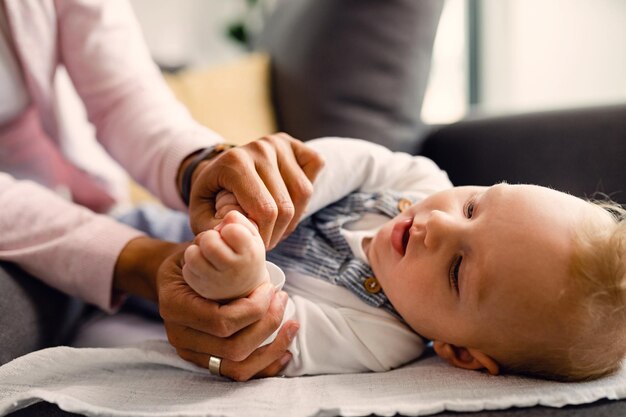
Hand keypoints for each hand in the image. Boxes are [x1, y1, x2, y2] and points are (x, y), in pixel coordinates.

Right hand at [158, 246, 298, 380]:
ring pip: (237, 367)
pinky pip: (237, 373)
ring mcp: (191, 352)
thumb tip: (243, 228)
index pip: (222, 321)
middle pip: (233, 348)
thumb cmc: (189, 257)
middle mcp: (179, 336)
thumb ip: (218, 244)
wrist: (169, 278)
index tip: (271, 288)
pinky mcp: (204, 361)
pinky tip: (286, 351)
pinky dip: (265, 365)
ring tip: (292, 324)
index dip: (254, 309)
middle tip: (283, 300)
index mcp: (175, 307)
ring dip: (272, 348)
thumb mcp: (197, 246)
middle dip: (267, 326)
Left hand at [183, 210, 267, 301]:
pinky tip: (202, 265)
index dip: (228, 228)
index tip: (230, 235)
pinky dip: (192, 264)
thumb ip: (240, 221)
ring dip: (195, 249)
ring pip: (193, 256)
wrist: (245, 288)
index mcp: (250, 254)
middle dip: (208, 236)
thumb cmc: (246, 254)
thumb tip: (226, 217)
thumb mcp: (250, 236)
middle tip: (214, 240)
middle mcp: (234, 270)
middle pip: (209, 243)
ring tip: (205, 252)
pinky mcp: (202, 289)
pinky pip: (187, 269)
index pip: (231, 230)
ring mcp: (217, 282)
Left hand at [187, 133, 323, 248]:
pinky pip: (315, 166)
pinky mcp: (294, 143)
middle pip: (286, 205)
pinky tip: (289, 201)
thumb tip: (233, 234)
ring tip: (277, 226)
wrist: (218, 169)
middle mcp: (259, 148)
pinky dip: (307, 190)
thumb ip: (214, 229)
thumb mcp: (201, 215)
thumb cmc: (212, 195)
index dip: (265, 236)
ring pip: (304, 191)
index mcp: (235, 162)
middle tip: (268, 240)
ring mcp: (278, 143)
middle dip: (279, 231)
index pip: (265, 210)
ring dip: (294, 217)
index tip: (256, 245)